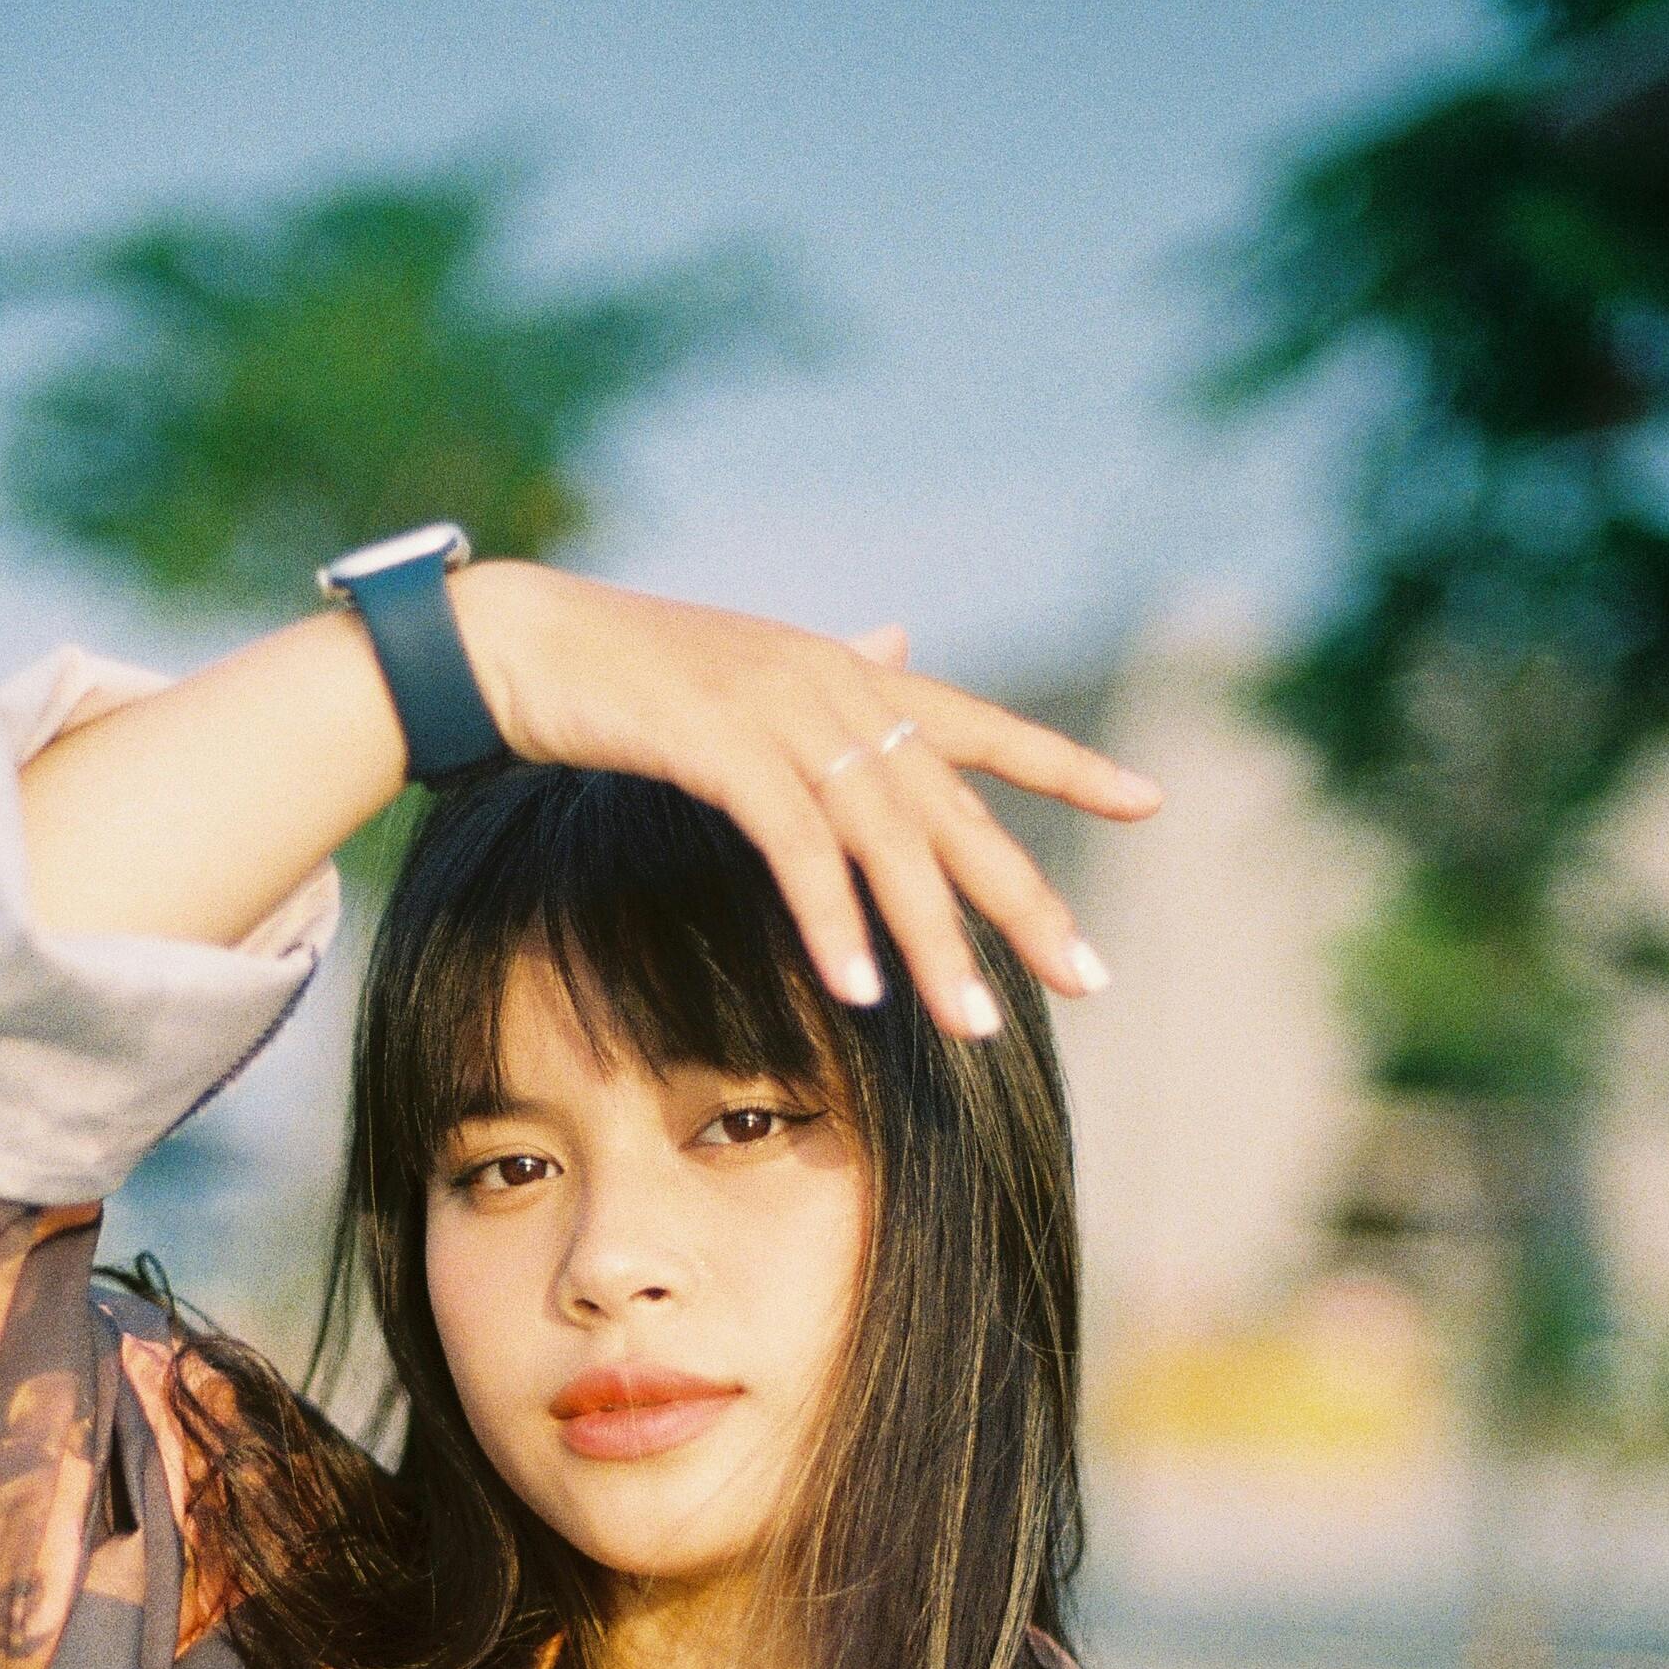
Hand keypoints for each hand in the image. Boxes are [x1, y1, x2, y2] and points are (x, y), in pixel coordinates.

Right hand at [452, 564, 1160, 1040]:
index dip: (1065, 764)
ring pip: (886, 842)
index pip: (980, 724)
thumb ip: (832, 680)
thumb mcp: (747, 678)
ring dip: (933, 941)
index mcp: (848, 673)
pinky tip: (861, 990)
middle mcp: (834, 683)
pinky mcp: (720, 742)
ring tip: (974, 1025)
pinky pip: (796, 847)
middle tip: (1087, 977)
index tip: (1149, 802)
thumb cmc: (627, 676)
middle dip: (1021, 899)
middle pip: (953, 806)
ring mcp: (781, 709)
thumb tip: (900, 642)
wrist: (520, 644)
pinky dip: (831, 921)